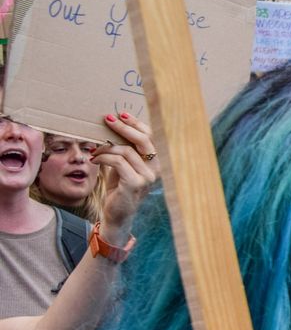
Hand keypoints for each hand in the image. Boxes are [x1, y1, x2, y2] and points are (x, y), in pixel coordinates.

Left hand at [91, 113, 158, 245]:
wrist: (116, 215)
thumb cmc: (118, 189)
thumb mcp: (121, 167)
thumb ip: (122, 151)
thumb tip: (111, 128)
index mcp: (155, 162)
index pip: (150, 137)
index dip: (137, 124)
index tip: (122, 114)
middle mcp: (156, 169)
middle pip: (143, 140)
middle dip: (124, 127)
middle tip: (108, 119)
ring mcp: (148, 177)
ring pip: (126, 151)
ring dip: (106, 147)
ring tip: (94, 149)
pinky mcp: (135, 184)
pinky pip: (118, 162)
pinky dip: (104, 158)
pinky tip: (94, 159)